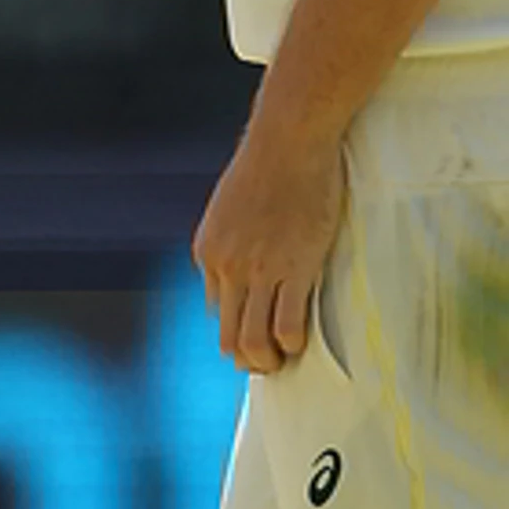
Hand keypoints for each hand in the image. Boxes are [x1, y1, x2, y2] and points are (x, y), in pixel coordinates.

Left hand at [191, 116, 346, 375]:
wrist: (287, 142)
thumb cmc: (268, 168)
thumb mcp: (231, 208)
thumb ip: (232, 241)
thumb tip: (241, 270)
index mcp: (208, 253)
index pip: (215, 308)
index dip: (235, 326)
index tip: (254, 333)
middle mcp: (226, 268)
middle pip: (228, 333)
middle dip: (247, 356)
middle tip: (267, 365)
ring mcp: (258, 271)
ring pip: (254, 339)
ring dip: (267, 360)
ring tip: (282, 363)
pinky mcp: (293, 270)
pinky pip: (287, 326)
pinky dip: (292, 343)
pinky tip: (300, 343)